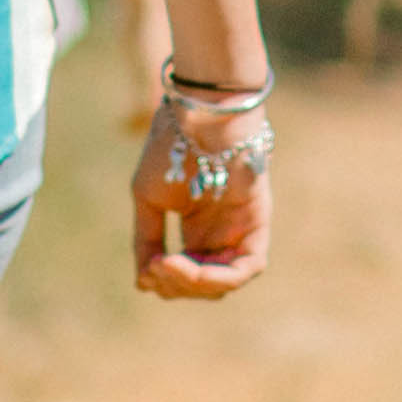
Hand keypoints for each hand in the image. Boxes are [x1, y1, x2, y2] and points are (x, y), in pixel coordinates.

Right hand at [130, 82, 271, 301]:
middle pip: (204, 284)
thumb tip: (143, 284)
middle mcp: (221, 233)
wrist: (198, 115)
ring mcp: (240, 229)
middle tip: (155, 267)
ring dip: (194, 284)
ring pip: (225, 281)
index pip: (185, 274)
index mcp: (197, 228)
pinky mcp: (258, 224)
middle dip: (176, 285)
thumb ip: (147, 240)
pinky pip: (247, 267)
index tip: (145, 273)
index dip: (165, 281)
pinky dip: (220, 277)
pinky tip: (192, 269)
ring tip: (168, 266)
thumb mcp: (148, 200)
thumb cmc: (171, 148)